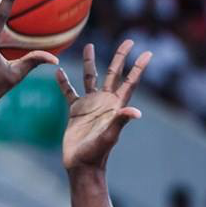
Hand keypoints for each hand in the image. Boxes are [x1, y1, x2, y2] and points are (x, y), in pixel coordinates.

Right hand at [55, 41, 151, 170]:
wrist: (81, 165)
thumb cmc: (97, 153)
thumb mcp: (109, 136)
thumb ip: (120, 121)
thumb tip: (136, 112)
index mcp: (115, 105)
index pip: (129, 82)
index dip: (139, 67)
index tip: (148, 52)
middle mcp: (104, 102)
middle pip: (113, 74)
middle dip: (120, 57)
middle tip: (128, 40)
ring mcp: (89, 105)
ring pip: (90, 78)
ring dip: (90, 63)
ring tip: (88, 46)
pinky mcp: (75, 111)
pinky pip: (68, 92)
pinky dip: (63, 82)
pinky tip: (57, 72)